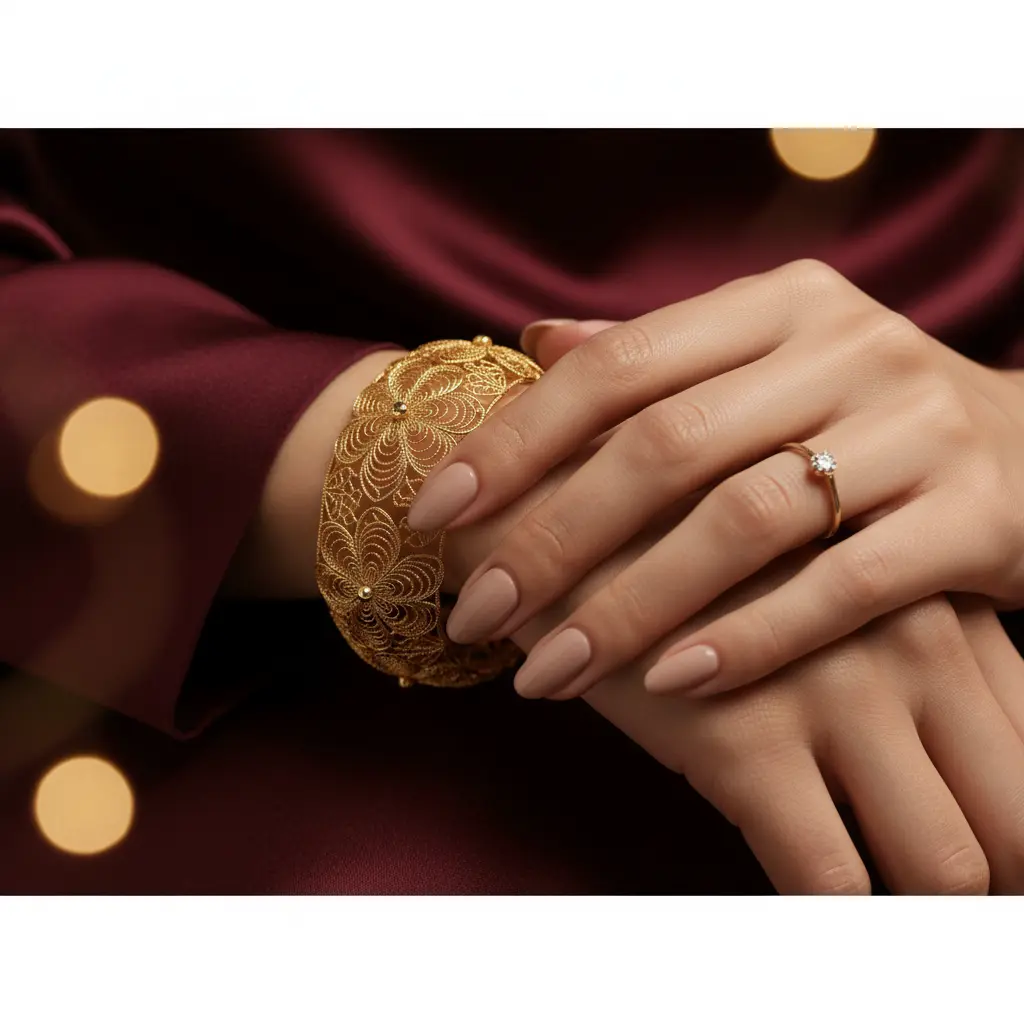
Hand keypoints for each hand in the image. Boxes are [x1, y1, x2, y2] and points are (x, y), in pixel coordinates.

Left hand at [407, 261, 1023, 699]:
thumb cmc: (866, 421)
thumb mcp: (771, 364)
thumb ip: (659, 357)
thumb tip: (534, 342)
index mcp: (778, 305)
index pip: (618, 365)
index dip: (516, 439)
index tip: (435, 512)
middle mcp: (848, 346)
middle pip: (665, 445)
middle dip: (550, 538)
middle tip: (474, 613)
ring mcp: (920, 427)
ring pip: (744, 519)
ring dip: (629, 604)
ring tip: (546, 672)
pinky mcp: (983, 517)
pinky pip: (843, 588)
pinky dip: (748, 637)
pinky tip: (670, 683)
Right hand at [579, 562, 1023, 894]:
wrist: (568, 515)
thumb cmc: (696, 551)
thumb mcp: (821, 575)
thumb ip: (902, 646)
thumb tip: (945, 748)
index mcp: (944, 605)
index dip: (1014, 823)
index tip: (976, 847)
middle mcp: (916, 646)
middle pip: (1017, 821)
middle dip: (991, 877)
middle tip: (932, 891)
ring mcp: (836, 692)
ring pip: (942, 867)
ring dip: (914, 910)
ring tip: (870, 905)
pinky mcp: (746, 741)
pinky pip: (827, 881)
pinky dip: (825, 922)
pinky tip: (794, 908)